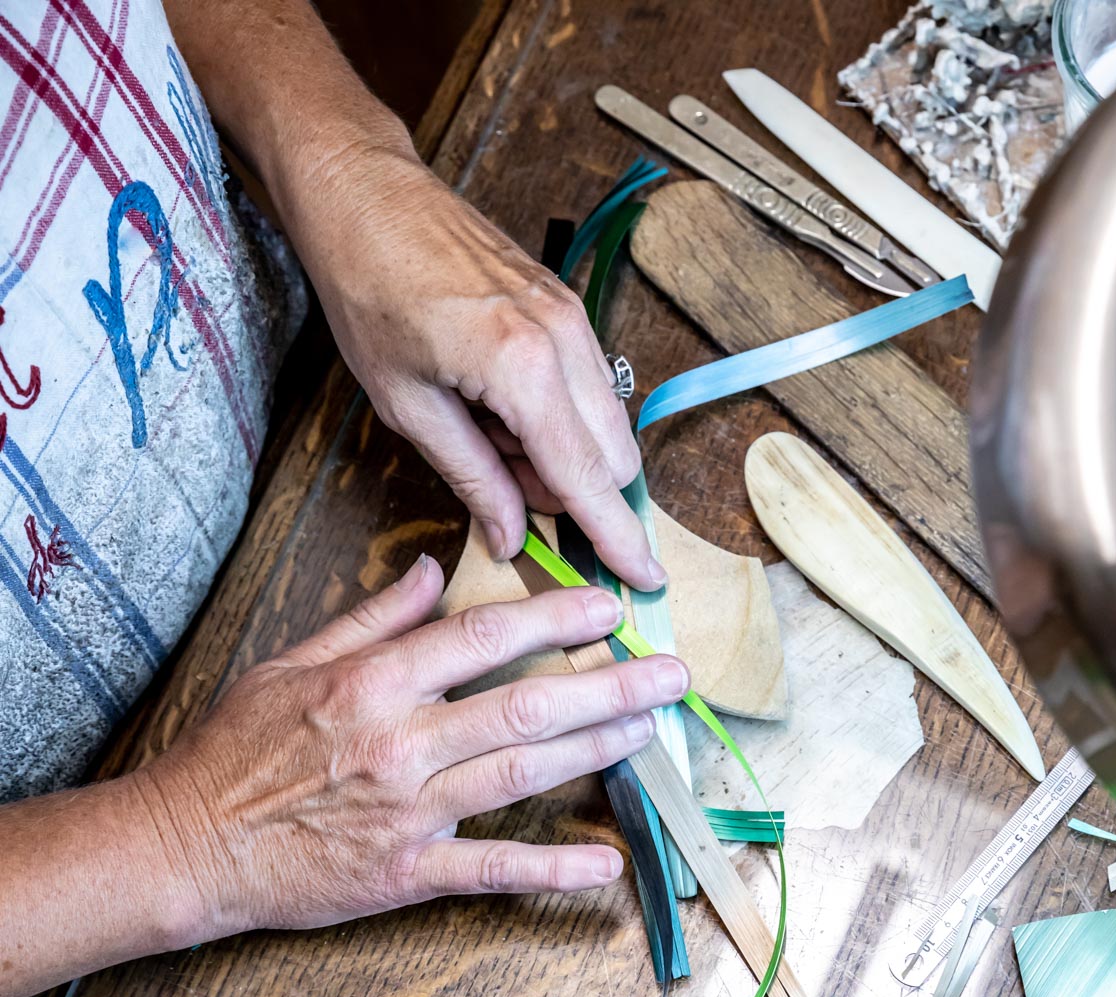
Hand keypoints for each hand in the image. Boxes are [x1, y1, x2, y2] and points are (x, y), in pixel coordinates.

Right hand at [133, 555, 687, 939]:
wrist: (190, 844)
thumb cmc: (235, 753)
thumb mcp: (290, 664)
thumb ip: (369, 620)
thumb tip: (429, 571)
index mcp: (371, 684)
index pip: (482, 639)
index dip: (555, 619)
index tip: (609, 610)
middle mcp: (399, 743)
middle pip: (525, 704)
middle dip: (609, 686)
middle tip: (670, 674)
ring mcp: (408, 812)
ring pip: (522, 773)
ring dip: (597, 752)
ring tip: (652, 731)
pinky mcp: (406, 873)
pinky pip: (493, 869)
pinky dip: (553, 869)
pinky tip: (607, 865)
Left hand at [285, 134, 659, 590]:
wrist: (364, 194)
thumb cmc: (369, 290)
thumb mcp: (408, 406)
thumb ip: (472, 477)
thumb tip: (511, 535)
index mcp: (522, 369)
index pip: (588, 479)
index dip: (618, 538)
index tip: (647, 579)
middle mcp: (563, 340)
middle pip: (613, 458)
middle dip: (573, 493)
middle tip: (501, 482)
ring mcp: (572, 317)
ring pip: (606, 424)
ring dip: (562, 453)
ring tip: (487, 430)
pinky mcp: (567, 305)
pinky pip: (589, 386)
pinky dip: (557, 416)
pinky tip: (500, 402)